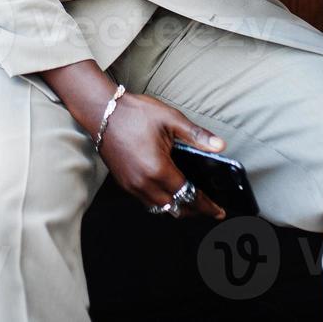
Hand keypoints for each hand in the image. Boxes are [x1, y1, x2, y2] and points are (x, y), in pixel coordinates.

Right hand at [96, 91, 228, 219]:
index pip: (188, 195)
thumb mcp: (170, 119)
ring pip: (160, 208)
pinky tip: (169, 191)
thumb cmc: (134, 113)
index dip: (206, 205)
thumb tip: (220, 146)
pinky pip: (146, 201)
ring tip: (191, 201)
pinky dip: (161, 201)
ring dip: (177, 207)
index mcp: (158, 169)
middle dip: (194, 210)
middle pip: (175, 208)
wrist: (102, 111)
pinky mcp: (123, 182)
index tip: (218, 211)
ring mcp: (131, 185)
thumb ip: (197, 135)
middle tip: (208, 208)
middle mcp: (144, 183)